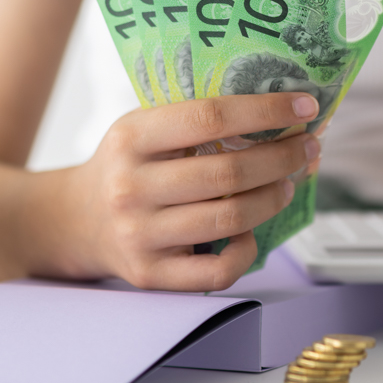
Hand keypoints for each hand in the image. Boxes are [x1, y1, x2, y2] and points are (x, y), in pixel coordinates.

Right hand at [70, 93, 320, 291]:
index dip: (265, 111)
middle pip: (229, 172)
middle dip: (282, 157)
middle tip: (306, 147)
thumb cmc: (127, 166)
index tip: (303, 108)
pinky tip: (250, 230)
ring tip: (287, 184)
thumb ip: (196, 119)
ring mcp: (140, 235)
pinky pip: (218, 270)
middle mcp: (131, 187)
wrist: (76, 220)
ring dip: (274, 198)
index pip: (209, 117)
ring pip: (231, 219)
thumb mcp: (144, 128)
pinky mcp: (151, 274)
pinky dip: (246, 249)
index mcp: (131, 138)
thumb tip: (281, 114)